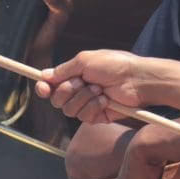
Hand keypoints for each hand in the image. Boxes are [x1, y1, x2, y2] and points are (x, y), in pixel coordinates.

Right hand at [34, 49, 151, 124]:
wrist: (137, 80)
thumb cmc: (115, 65)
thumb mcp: (85, 60)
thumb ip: (64, 70)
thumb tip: (45, 75)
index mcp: (75, 75)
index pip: (52, 85)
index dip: (44, 88)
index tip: (42, 88)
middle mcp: (79, 91)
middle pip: (57, 100)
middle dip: (67, 91)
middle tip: (82, 82)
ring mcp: (88, 104)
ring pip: (69, 110)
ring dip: (83, 98)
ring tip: (100, 90)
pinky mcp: (98, 116)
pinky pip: (84, 117)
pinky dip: (94, 107)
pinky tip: (106, 101)